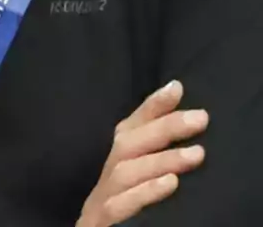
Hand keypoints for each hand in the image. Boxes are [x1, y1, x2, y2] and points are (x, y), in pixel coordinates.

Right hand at [76, 80, 208, 226]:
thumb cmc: (121, 208)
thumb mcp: (136, 179)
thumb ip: (152, 153)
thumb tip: (179, 117)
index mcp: (116, 162)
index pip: (130, 127)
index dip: (151, 107)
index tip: (177, 88)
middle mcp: (107, 174)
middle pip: (127, 143)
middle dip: (163, 128)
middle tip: (199, 118)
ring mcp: (103, 197)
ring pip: (125, 172)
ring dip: (161, 160)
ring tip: (197, 154)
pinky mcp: (102, 220)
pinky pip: (120, 205)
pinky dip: (145, 194)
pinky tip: (170, 184)